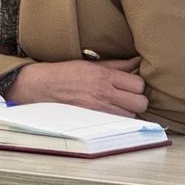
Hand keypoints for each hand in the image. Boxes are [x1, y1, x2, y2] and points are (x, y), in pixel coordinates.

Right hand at [6, 57, 147, 116]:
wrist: (43, 87)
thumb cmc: (65, 73)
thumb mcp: (91, 64)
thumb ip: (117, 65)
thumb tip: (137, 61)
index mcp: (104, 76)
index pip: (138, 84)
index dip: (137, 85)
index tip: (131, 84)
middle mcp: (104, 94)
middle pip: (140, 103)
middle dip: (138, 99)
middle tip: (129, 96)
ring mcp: (99, 110)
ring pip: (132, 116)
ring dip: (128, 111)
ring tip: (118, 104)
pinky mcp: (94, 120)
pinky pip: (118, 123)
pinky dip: (119, 119)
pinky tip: (111, 112)